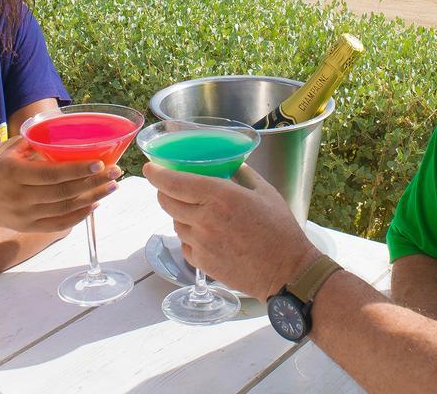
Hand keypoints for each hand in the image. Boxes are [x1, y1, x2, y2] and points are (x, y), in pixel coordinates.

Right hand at [0, 135, 120, 232]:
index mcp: (12, 173)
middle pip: (63, 193)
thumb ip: (33, 140)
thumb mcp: (4, 148)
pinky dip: (78, 216)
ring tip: (112, 186)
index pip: (51, 174)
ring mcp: (22, 216)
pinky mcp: (25, 227)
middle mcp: (18, 197)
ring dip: (92, 198)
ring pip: (64, 210)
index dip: (77, 169)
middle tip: (115, 172)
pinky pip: (57, 225)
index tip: (100, 161)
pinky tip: (94, 204)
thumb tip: (63, 127)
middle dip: (93, 182)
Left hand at [142, 163, 317, 300]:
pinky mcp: (201, 263)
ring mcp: (200, 243)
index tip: (149, 168)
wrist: (286, 272)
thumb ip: (243, 174)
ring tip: (196, 210)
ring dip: (179, 213)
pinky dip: (189, 235)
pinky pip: (184, 244)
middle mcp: (205, 219)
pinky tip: (206, 233)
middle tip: (169, 185)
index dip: (157, 174)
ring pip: (175, 222)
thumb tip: (231, 164)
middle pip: (167, 202)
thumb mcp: (266, 192)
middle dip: (163, 191)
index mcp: (220, 196)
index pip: (175, 182)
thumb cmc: (281, 230)